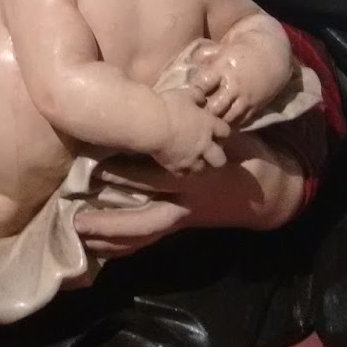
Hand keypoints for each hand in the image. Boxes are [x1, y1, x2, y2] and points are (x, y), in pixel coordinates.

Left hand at [76, 135, 304, 256]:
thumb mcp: (223, 134)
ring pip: (144, 235)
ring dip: (112, 238)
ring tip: (80, 235)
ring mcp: (184, 218)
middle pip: (144, 217)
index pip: (154, 179)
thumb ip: (194, 121)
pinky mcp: (182, 225)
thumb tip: (163, 100)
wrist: (269, 191)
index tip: (95, 169)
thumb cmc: (240, 153)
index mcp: (195, 176)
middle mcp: (187, 202)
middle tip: (77, 217)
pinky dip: (125, 245)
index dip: (124, 177)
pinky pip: (150, 239)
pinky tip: (100, 246)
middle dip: (111, 220)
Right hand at [152, 88, 228, 174]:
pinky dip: (182, 170)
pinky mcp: (176, 167)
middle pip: (220, 159)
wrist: (152, 124)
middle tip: (208, 149)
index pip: (225, 131)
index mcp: (208, 126)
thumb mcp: (185, 94)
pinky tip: (177, 164)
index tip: (216, 129)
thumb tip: (202, 96)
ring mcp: (191, 159)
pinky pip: (183, 174)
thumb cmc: (169, 106)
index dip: (221, 131)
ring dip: (199, 164)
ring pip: (203, 169)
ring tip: (192, 158)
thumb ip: (197, 95)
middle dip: (216, 155)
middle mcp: (204, 145)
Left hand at [191, 40, 292, 129]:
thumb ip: (208, 56)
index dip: (195, 91)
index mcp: (223, 67)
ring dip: (217, 120)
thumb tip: (191, 62)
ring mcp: (246, 97)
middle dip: (204, 112)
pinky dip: (232, 123)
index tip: (190, 94)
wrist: (273, 51)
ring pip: (227, 117)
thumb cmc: (244, 46)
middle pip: (214, 107)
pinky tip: (224, 123)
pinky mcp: (256, 105)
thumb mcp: (224, 46)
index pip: (203, 84)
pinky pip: (241, 120)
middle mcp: (234, 84)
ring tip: (209, 123)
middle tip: (197, 114)